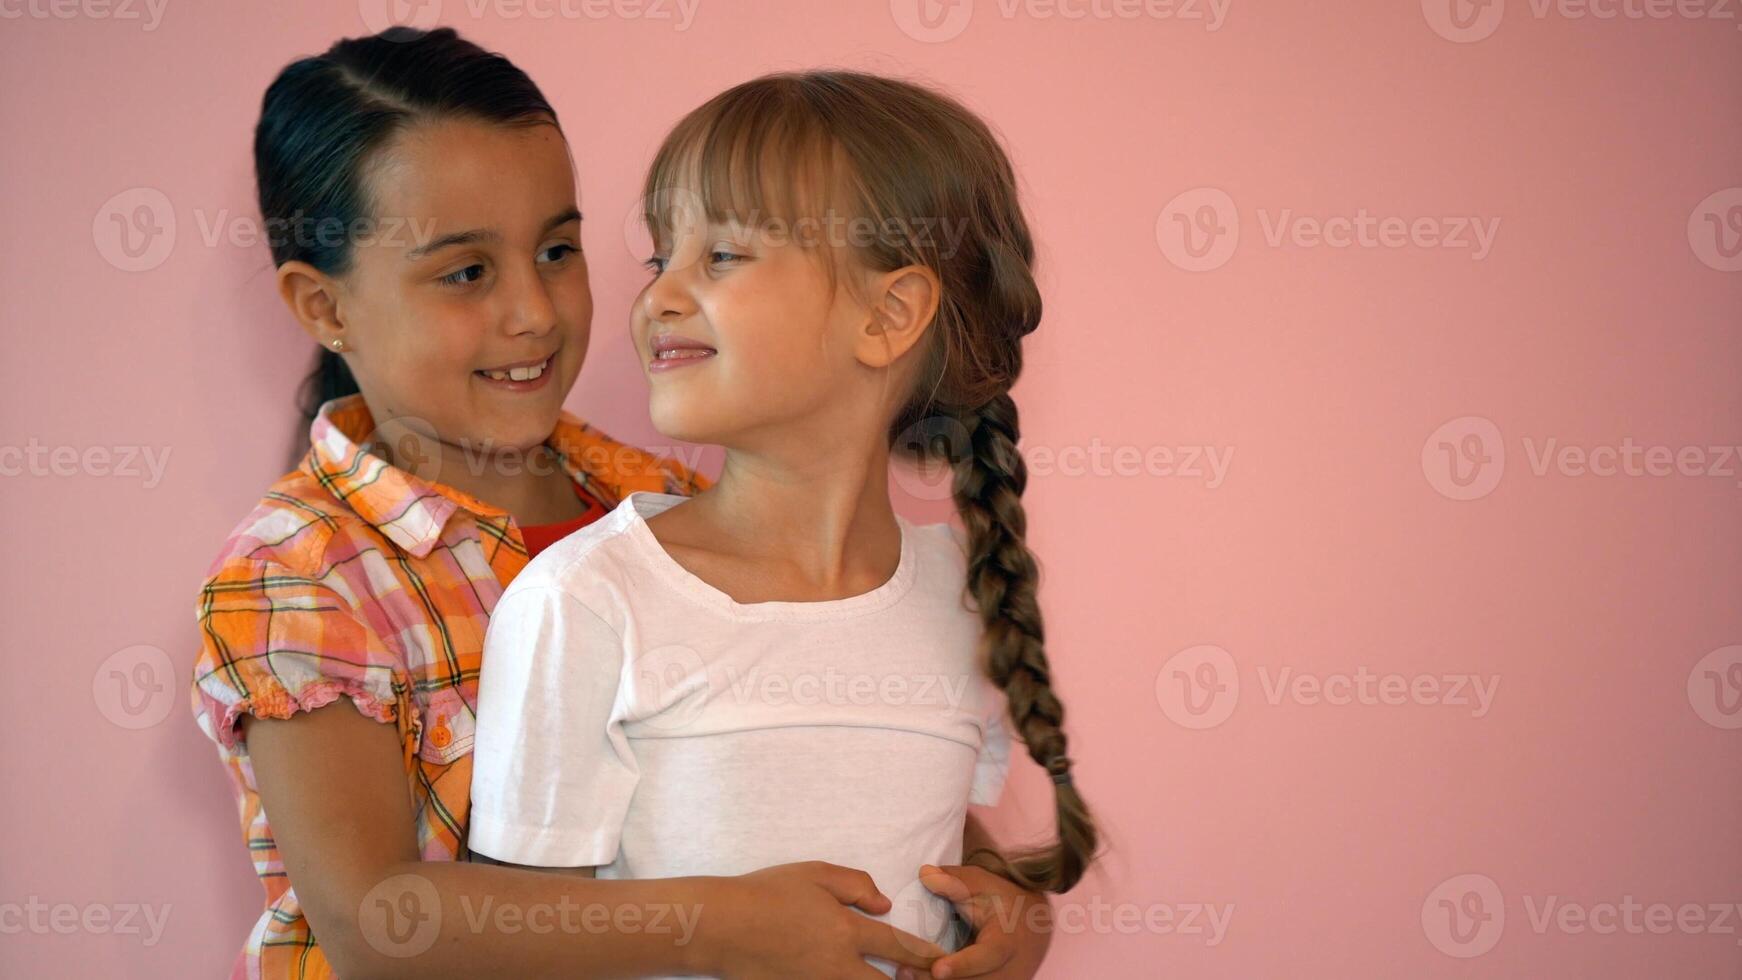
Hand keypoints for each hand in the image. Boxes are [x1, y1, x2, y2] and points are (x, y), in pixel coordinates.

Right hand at [701, 861, 947, 978]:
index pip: (898, 947)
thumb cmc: (766, 892)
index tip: (944, 961)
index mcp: (846, 931)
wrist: (722, 926)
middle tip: (922, 977)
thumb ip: (856, 885)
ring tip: (892, 978)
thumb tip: (884, 903)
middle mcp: (837, 966)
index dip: (926, 955)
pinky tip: (849, 976)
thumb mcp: (815, 873)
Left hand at [894, 864, 1052, 979]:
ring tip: (905, 974)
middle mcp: (1007, 972)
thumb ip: (955, 882)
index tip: (938, 969)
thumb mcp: (983, 885)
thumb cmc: (1004, 903)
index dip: (963, 965)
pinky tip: (919, 975)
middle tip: (903, 972)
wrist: (1032, 929)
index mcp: (1006, 942)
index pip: (987, 957)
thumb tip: (925, 874)